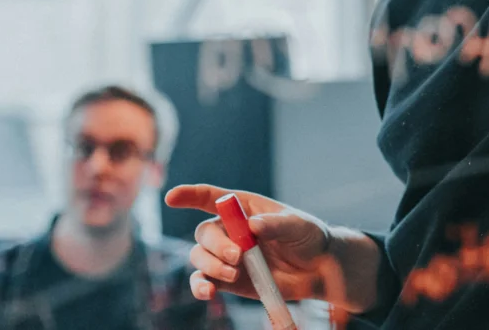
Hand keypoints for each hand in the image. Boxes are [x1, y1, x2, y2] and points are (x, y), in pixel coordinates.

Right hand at [165, 184, 379, 312]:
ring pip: (199, 257)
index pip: (210, 197)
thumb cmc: (307, 237)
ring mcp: (226, 256)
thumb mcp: (298, 225)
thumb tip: (253, 226)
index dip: (189, 195)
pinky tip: (209, 293)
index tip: (171, 198)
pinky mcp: (227, 279)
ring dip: (211, 265)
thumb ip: (276, 224)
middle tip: (237, 256)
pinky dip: (200, 287)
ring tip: (234, 273)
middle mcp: (230, 230)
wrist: (316, 270)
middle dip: (216, 244)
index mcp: (243, 208)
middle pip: (205, 232)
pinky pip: (203, 282)